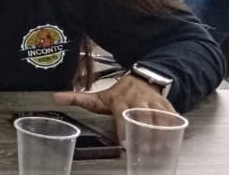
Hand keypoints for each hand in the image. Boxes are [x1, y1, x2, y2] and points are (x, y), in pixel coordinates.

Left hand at [53, 73, 173, 138]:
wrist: (141, 79)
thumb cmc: (118, 94)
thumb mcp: (98, 97)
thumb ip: (77, 98)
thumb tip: (55, 97)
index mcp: (120, 98)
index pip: (122, 112)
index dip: (123, 126)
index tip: (124, 142)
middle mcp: (138, 99)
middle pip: (143, 115)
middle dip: (145, 131)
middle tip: (146, 148)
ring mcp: (153, 101)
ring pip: (159, 116)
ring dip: (160, 131)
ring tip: (160, 148)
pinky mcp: (166, 104)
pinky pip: (172, 115)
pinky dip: (174, 125)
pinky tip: (174, 138)